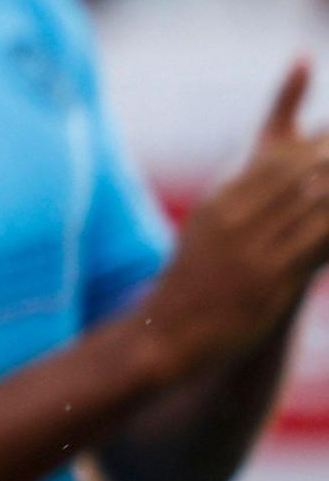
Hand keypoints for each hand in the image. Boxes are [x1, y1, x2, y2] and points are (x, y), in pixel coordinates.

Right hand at [136, 61, 328, 379]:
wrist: (166, 334)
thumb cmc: (196, 282)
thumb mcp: (210, 231)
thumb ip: (243, 199)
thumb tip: (277, 173)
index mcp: (219, 203)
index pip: (278, 160)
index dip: (316, 146)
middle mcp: (234, 219)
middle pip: (300, 175)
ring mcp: (251, 249)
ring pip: (314, 202)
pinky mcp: (270, 278)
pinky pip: (318, 241)